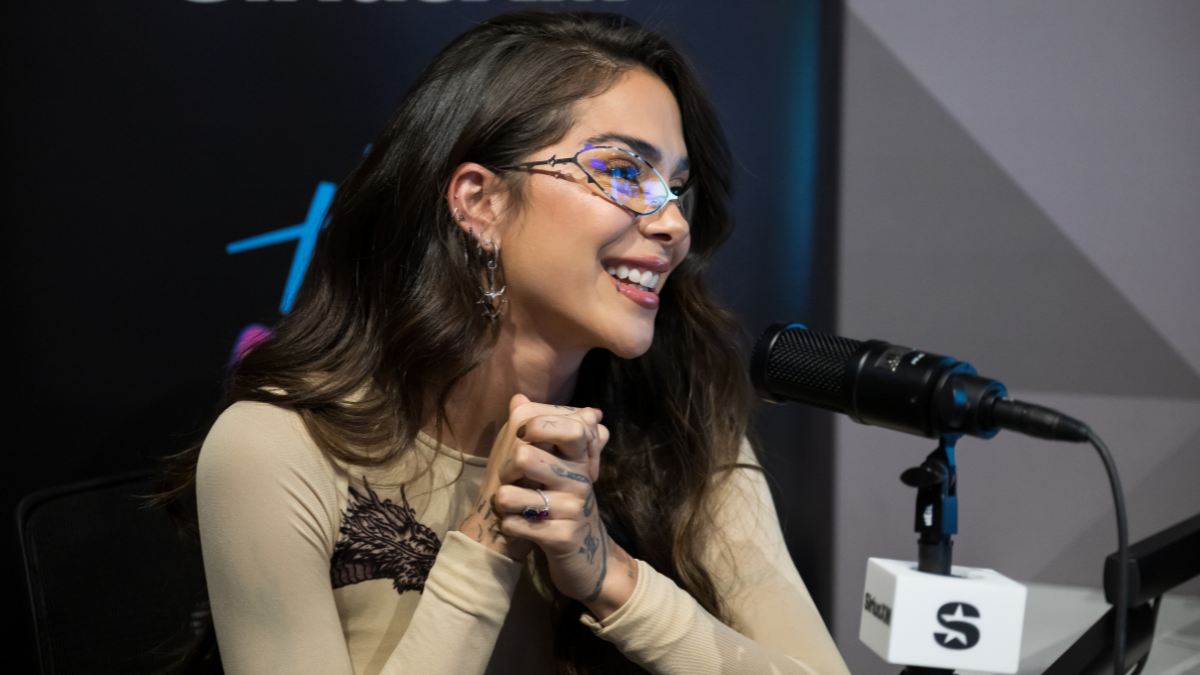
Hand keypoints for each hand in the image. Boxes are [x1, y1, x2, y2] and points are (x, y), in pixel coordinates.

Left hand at [491, 399, 638, 619]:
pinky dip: (508, 524)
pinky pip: (515, 523)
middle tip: (508, 477)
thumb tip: (518, 398)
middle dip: (505, 468)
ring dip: (503, 499)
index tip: (522, 434)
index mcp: (581, 459)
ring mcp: (572, 510)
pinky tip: (515, 525)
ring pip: (513, 494)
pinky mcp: (561, 538)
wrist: (587, 558)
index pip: (571, 427)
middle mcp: (581, 481)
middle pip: (526, 456)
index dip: (539, 425)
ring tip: (509, 502)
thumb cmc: (564, 504)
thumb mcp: (560, 468)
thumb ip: (542, 432)